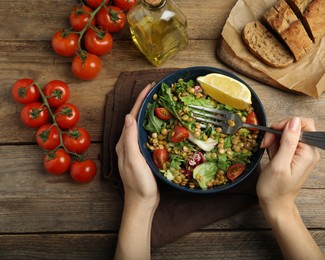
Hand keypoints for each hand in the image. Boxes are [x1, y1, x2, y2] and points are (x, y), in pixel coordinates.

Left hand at [115, 82, 158, 208]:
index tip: (149, 87)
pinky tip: (165, 126)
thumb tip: (129, 116)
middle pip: (137, 118)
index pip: (132, 116)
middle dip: (146, 104)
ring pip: (144, 127)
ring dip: (151, 114)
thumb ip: (130, 138)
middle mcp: (128, 144)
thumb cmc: (138, 183)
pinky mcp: (144, 156)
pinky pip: (150, 136)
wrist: (142, 202)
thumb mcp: (133, 159)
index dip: (140, 100)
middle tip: (158, 92)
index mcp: (124, 142)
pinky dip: (157, 127)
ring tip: (163, 104)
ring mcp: (136, 150)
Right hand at [256, 117, 323, 259]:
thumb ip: (288, 142)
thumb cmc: (275, 189)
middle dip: (278, 131)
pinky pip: (286, 141)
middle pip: (296, 127)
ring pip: (289, 133)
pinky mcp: (295, 156)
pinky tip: (270, 153)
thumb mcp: (279, 164)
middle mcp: (309, 151)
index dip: (287, 124)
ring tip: (267, 149)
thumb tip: (294, 121)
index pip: (304, 124)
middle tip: (266, 143)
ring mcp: (303, 153)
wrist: (275, 205)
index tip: (273, 133)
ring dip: (275, 137)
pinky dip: (276, 144)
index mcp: (309, 152)